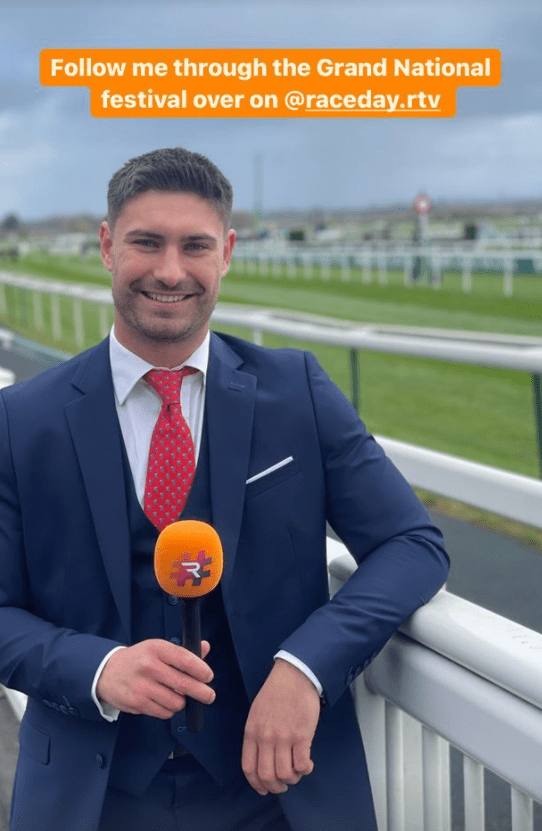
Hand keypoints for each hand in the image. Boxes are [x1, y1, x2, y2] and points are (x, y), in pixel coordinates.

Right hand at [96, 638, 214, 718]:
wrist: (107, 672)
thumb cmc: (138, 659)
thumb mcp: (158, 648)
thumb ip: (182, 651)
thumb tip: (205, 647)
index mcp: (156, 648)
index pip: (185, 660)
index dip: (201, 670)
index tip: (209, 676)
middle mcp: (149, 666)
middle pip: (184, 684)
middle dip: (202, 692)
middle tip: (209, 695)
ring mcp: (142, 686)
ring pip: (176, 702)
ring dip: (182, 702)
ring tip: (177, 695)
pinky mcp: (137, 703)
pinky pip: (165, 713)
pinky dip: (169, 710)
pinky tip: (164, 701)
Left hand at [242, 658, 320, 794]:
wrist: (294, 675)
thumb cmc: (276, 692)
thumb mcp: (256, 713)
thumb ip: (257, 735)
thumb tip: (262, 758)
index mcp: (252, 732)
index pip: (249, 768)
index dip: (257, 784)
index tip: (265, 788)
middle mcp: (265, 737)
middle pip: (267, 776)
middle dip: (276, 787)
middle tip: (283, 785)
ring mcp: (283, 737)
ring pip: (285, 774)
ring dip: (292, 779)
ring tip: (296, 772)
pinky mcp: (301, 735)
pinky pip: (302, 765)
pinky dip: (305, 770)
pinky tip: (307, 764)